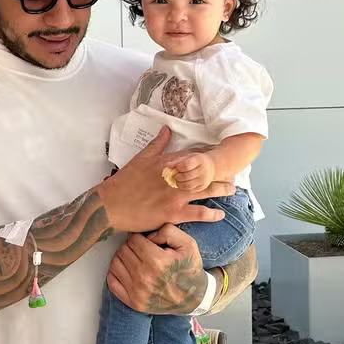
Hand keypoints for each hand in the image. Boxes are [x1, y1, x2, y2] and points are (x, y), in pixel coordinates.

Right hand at [96, 127, 233, 233]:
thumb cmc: (124, 182)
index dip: (207, 156)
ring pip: (206, 191)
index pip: (193, 156)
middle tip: (233, 172)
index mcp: (167, 163)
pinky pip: (198, 214)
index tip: (218, 155)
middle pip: (205, 173)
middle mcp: (175, 178)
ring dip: (221, 190)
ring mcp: (175, 196)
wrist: (110, 205)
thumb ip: (157, 144)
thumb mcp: (140, 158)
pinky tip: (220, 214)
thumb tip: (167, 128)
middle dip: (220, 172)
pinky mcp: (173, 213)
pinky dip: (211, 214)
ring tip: (232, 189)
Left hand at [107, 225, 206, 314]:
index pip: (133, 240)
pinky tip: (128, 270)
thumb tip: (147, 234)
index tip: (147, 242)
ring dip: (123, 258)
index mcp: (158, 262)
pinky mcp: (132, 302)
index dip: (140, 237)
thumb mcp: (188, 244)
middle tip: (141, 249)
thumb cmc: (189, 269)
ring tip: (135, 259)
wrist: (193, 298)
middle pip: (123, 250)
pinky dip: (116, 272)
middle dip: (131, 246)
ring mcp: (137, 292)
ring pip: (115, 263)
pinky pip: (112, 281)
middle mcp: (145, 278)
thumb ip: (168, 231)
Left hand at [163, 152, 215, 192]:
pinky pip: (190, 190)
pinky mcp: (202, 187)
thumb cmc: (196, 161)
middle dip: (177, 176)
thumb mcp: (188, 157)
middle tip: (175, 174)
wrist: (211, 168)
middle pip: (186, 176)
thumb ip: (177, 161)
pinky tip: (182, 183)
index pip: (186, 165)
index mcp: (199, 160)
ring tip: (177, 179)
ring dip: (179, 183)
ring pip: (187, 185)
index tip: (177, 167)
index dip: (178, 167)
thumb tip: (167, 166)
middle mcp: (203, 171)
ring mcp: (203, 180)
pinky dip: (183, 187)